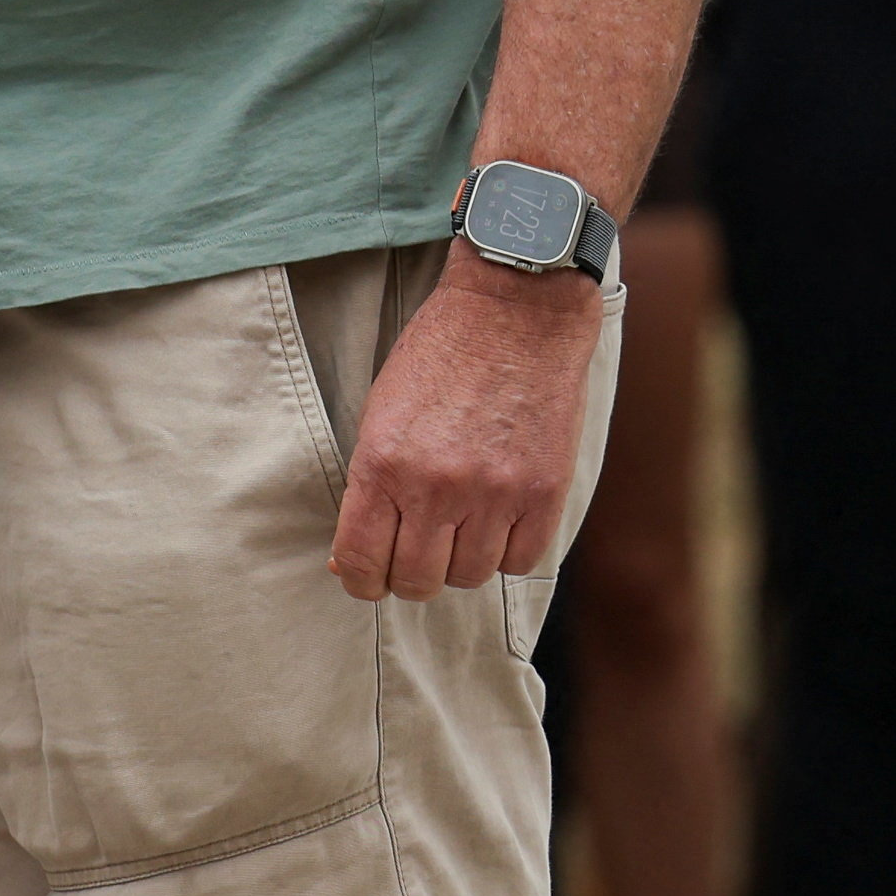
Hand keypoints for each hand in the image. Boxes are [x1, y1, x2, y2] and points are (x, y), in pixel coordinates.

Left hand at [330, 252, 604, 599]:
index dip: (360, 581)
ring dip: (462, 560)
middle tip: (418, 551)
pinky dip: (509, 550)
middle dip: (411, 576)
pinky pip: (523, 561)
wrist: (515, 313)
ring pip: (471, 577)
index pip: (360, 562)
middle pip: (417, 582)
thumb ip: (368, 486)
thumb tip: (352, 558)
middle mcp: (436, 488)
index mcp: (383, 465)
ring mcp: (494, 494)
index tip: (367, 578)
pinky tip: (501, 518)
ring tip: (463, 524)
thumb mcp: (379, 413)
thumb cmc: (440, 356)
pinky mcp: (544, 493)